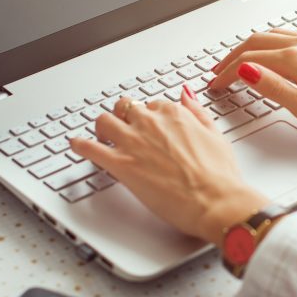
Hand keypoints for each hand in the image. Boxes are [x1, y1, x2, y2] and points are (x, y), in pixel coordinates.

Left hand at [69, 90, 268, 245]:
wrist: (216, 201)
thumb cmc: (220, 175)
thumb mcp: (215, 134)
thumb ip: (197, 112)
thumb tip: (186, 95)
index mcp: (175, 114)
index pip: (152, 105)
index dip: (148, 116)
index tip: (148, 125)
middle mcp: (151, 123)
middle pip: (124, 108)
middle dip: (122, 117)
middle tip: (123, 129)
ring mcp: (134, 143)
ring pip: (104, 122)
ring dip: (101, 128)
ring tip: (101, 137)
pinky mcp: (122, 165)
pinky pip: (90, 148)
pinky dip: (80, 145)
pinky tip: (76, 145)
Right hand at [209, 28, 296, 140]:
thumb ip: (272, 87)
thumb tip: (245, 70)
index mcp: (295, 58)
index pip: (248, 59)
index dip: (225, 72)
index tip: (214, 84)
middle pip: (256, 41)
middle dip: (231, 56)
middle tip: (217, 72)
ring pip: (273, 35)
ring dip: (251, 46)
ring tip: (238, 60)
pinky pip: (292, 35)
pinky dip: (273, 41)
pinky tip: (277, 49)